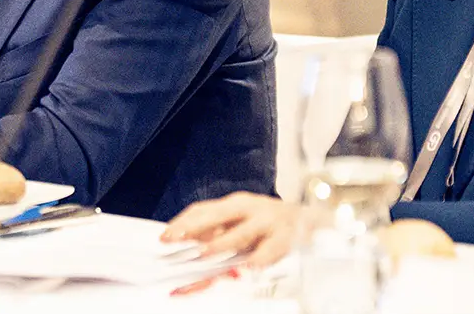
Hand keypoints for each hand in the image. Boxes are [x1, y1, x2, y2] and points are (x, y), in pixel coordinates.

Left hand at [160, 192, 303, 266]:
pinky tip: (248, 267)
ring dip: (222, 244)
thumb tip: (187, 247)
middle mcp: (249, 210)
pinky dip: (258, 260)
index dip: (182, 222)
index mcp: (235, 204)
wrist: (308, 219)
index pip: (203, 210)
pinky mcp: (284, 239)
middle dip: (194, 229)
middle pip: (217, 216)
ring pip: (242, 233)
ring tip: (204, 254)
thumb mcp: (241, 221)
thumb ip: (217, 232)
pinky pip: (268, 251)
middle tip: (176, 241)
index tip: (165, 236)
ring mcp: (267, 223)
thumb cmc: (268, 221)